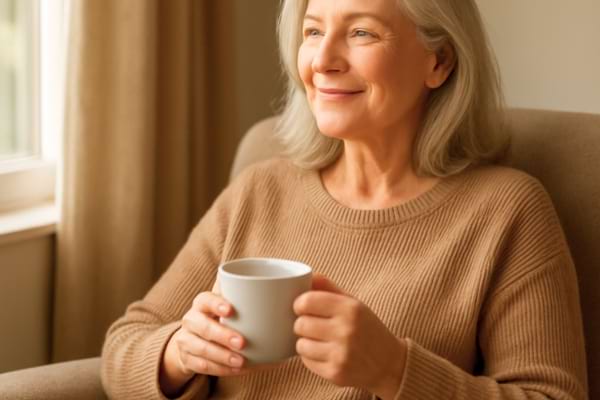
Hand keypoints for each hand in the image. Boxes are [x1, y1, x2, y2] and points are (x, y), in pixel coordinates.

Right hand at [160, 280, 248, 396]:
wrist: (193, 338)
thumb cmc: (219, 318)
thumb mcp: (226, 305)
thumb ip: (242, 296)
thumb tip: (278, 290)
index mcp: (202, 303)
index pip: (205, 300)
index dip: (216, 304)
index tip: (231, 310)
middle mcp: (191, 320)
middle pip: (203, 327)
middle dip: (223, 335)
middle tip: (242, 343)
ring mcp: (186, 340)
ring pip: (202, 349)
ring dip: (223, 356)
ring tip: (241, 361)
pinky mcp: (187, 359)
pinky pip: (202, 366)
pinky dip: (221, 369)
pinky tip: (236, 370)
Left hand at [293, 275, 406, 399]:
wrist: (389, 364)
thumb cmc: (367, 328)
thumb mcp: (354, 304)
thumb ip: (330, 288)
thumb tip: (309, 276)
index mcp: (351, 309)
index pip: (307, 301)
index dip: (299, 304)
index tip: (302, 307)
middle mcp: (346, 331)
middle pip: (301, 324)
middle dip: (302, 324)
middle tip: (312, 325)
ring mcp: (341, 354)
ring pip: (301, 344)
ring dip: (305, 342)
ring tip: (318, 340)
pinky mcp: (336, 373)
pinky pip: (307, 361)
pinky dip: (311, 357)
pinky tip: (324, 353)